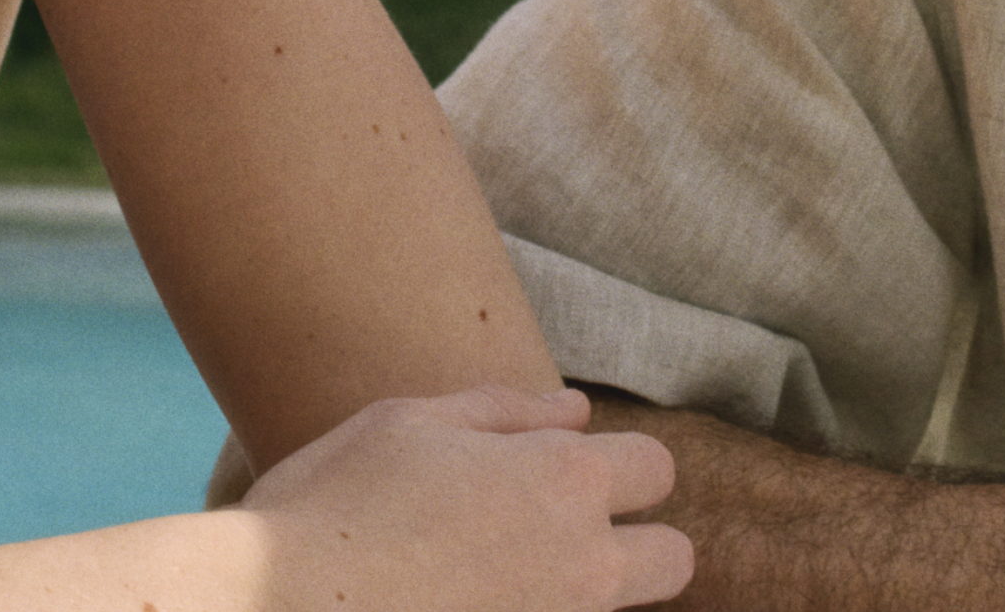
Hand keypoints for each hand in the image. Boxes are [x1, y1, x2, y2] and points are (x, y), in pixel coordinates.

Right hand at [241, 385, 691, 611]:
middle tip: (556, 542)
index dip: (622, 468)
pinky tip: (469, 605)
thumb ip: (507, 412)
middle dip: (636, 545)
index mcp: (562, 481)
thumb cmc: (333, 506)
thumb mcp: (410, 422)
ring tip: (502, 580)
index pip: (657, 470)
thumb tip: (579, 412)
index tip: (574, 475)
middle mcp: (579, 566)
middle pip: (671, 561)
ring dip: (581, 594)